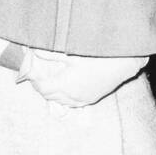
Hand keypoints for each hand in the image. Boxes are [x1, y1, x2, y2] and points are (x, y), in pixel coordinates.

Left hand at [26, 51, 147, 107]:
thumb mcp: (71, 53)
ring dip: (54, 93)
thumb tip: (33, 51)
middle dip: (43, 86)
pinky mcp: (91, 99)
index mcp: (65, 85)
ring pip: (61, 101)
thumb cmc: (97, 56)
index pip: (43, 88)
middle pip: (50, 96)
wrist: (122, 64)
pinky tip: (66, 88)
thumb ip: (50, 54)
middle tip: (40, 74)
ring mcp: (82, 99)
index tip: (33, 72)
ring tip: (52, 80)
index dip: (36, 81)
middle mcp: (72, 95)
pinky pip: (72, 103)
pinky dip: (65, 98)